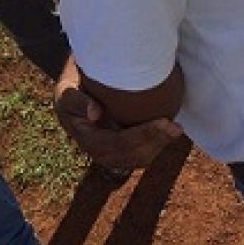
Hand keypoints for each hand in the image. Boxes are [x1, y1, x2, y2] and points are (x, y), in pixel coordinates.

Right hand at [54, 80, 181, 170]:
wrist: (72, 93)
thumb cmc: (72, 86)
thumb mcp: (67, 89)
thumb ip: (77, 100)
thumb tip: (95, 113)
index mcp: (85, 139)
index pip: (116, 143)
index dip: (141, 135)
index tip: (163, 121)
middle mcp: (97, 152)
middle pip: (130, 154)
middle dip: (155, 142)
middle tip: (175, 127)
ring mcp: (109, 154)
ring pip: (138, 158)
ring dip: (159, 145)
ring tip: (176, 129)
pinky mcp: (120, 150)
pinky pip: (141, 154)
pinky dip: (157, 144)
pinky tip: (170, 131)